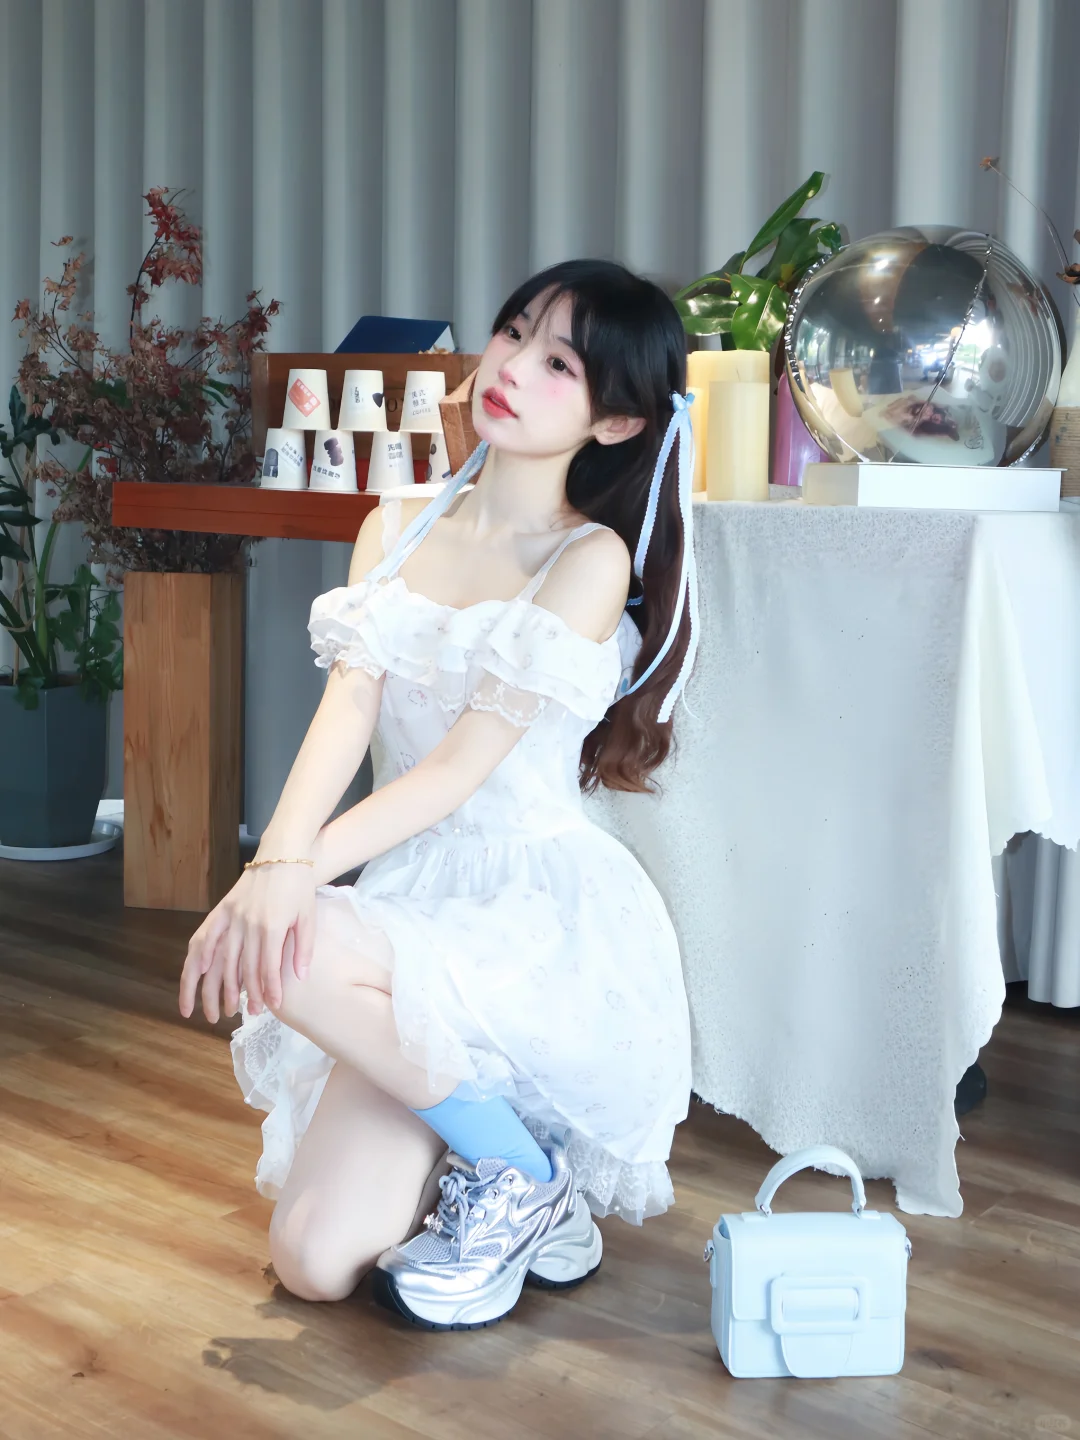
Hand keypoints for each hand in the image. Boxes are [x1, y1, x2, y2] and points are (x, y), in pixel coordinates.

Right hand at [178, 862, 317, 1023]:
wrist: (282, 854)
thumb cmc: (298, 886)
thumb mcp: (308, 916)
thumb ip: (303, 948)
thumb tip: (299, 977)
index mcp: (272, 926)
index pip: (268, 966)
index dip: (270, 989)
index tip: (272, 1006)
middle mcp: (248, 923)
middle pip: (243, 968)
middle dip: (247, 994)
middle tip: (251, 1013)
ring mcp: (232, 916)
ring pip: (221, 959)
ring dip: (219, 986)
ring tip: (218, 1010)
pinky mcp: (222, 909)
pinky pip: (205, 937)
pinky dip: (198, 958)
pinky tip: (195, 975)